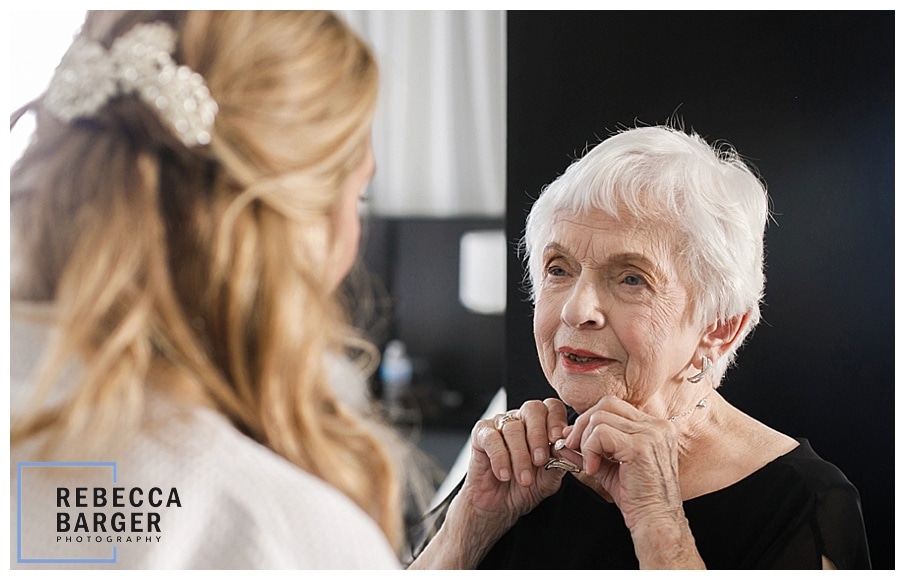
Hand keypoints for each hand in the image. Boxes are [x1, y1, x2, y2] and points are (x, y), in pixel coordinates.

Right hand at [459, 398, 569, 528]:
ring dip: (520, 456)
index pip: (552, 407)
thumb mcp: (549, 478)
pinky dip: (500, 458)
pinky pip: (491, 439)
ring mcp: (500, 425)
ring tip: (524, 479)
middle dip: (539, 435)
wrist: (499, 507)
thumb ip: (561, 461)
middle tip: (540, 460)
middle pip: (533, 409)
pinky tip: (505, 475)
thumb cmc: (525, 489)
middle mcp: (521, 419)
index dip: (557, 420)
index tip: (557, 440)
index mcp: (542, 424)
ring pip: (513, 428)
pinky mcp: (481, 435)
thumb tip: (571, 449)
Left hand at [563, 395, 683, 530]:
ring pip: (600, 418)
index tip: (575, 440)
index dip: (590, 419)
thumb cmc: (637, 498)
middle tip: (572, 447)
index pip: (614, 406)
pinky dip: (589, 450)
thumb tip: (564, 438)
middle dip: (582, 424)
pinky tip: (593, 469)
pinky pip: (600, 434)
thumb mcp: (610, 467)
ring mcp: (650, 434)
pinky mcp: (639, 447)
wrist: (655, 521)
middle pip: (606, 404)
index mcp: (654, 428)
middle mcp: (657, 426)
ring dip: (585, 441)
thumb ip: (591, 449)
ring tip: (588, 463)